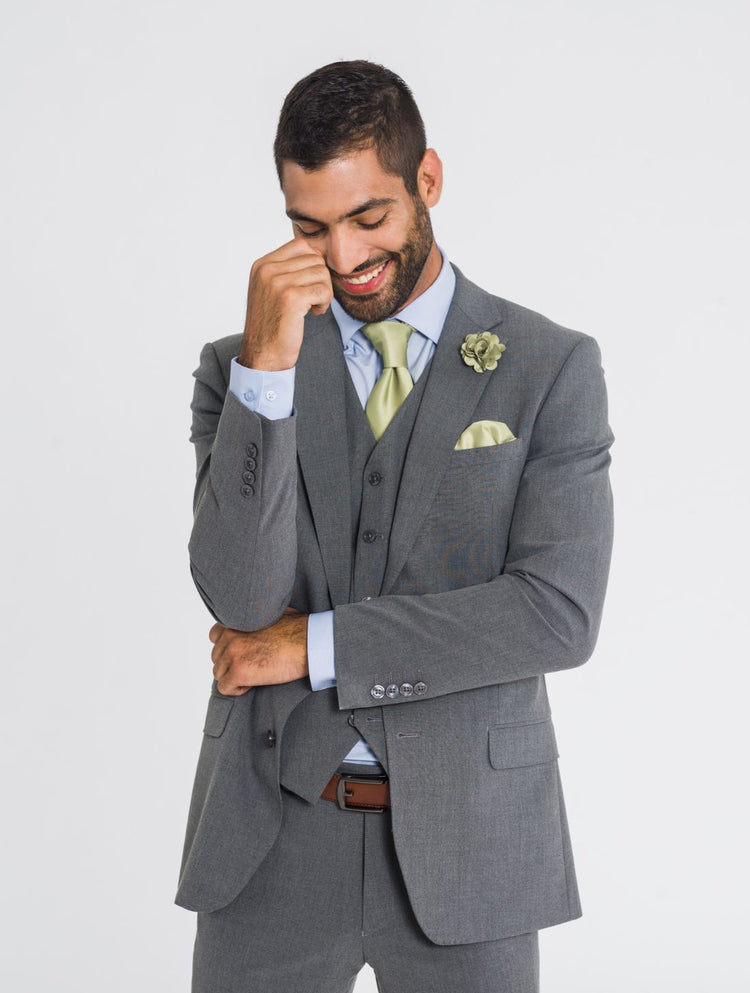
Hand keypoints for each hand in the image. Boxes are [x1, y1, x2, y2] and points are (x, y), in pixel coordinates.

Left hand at [209, 608, 308, 694]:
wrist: (310, 643)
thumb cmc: (298, 628)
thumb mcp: (273, 612)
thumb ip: (256, 618)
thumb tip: (257, 621)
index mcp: (236, 621)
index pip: (215, 636)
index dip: (229, 648)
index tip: (244, 653)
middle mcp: (229, 636)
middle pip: (217, 658)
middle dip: (232, 665)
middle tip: (252, 666)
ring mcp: (233, 654)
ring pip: (219, 674)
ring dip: (234, 677)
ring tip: (255, 675)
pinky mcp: (239, 672)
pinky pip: (225, 687)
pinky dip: (237, 689)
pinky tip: (252, 684)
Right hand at [238, 238, 332, 370]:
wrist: (262, 355)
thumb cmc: (271, 325)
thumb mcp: (270, 290)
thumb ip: (286, 270)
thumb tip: (318, 254)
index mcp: (262, 265)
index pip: (301, 245)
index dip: (314, 263)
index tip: (310, 283)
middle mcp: (267, 270)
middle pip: (314, 258)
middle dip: (321, 279)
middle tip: (314, 298)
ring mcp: (278, 283)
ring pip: (321, 273)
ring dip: (324, 292)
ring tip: (313, 306)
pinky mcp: (291, 298)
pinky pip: (323, 290)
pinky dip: (325, 302)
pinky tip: (314, 313)